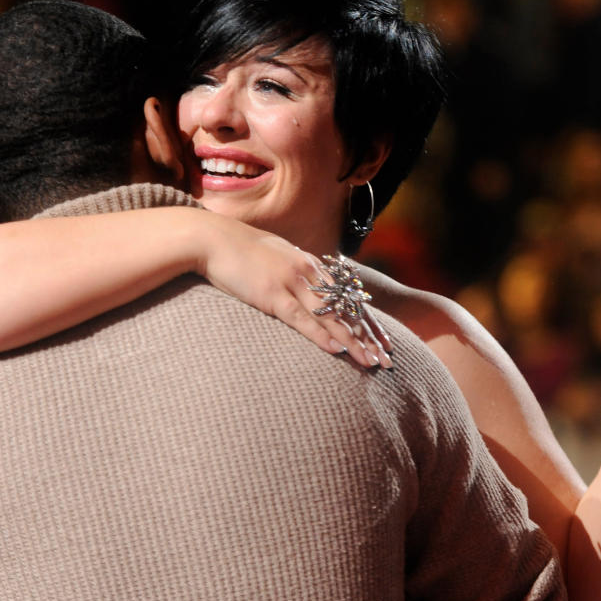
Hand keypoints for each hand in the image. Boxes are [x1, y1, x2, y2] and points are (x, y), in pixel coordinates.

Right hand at [198, 216, 392, 367]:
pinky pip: (301, 318)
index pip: (349, 298)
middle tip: (387, 359)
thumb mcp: (278, 256)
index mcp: (312, 265)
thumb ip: (298, 272)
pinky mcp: (272, 294)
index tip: (384, 343)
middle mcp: (309, 273)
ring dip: (352, 342)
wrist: (214, 239)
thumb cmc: (243, 251)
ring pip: (330, 316)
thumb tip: (310, 288)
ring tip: (370, 361)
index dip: (369, 322)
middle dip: (368, 337)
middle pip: (347, 309)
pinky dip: (320, 335)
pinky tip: (336, 350)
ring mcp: (291, 282)